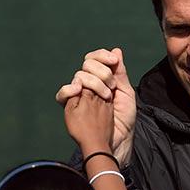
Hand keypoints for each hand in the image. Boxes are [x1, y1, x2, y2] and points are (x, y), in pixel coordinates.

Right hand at [56, 48, 136, 165]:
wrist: (120, 138)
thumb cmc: (125, 118)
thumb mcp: (126, 92)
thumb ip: (120, 72)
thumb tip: (116, 50)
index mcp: (101, 79)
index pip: (95, 59)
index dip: (102, 56)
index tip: (113, 61)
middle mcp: (89, 85)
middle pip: (86, 65)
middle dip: (102, 71)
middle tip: (112, 86)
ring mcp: (80, 95)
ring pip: (78, 77)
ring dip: (93, 82)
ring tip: (106, 96)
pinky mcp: (71, 108)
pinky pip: (63, 94)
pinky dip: (68, 89)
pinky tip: (79, 90)